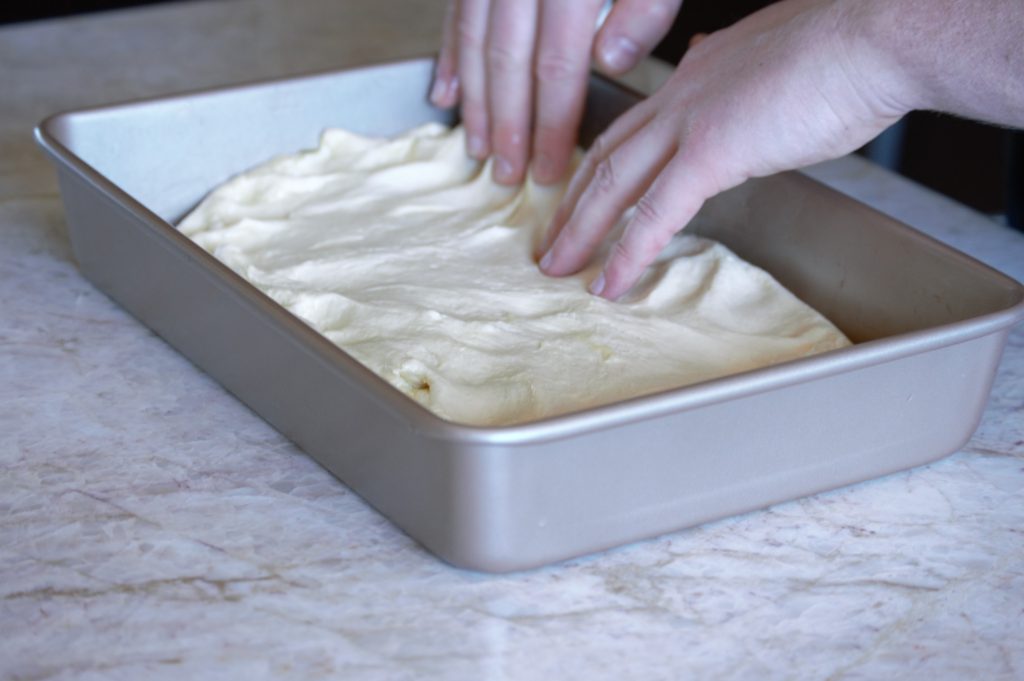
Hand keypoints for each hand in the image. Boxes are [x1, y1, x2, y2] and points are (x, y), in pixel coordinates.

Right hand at [430, 0, 682, 185]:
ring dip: (473, 100)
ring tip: (475, 147)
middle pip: (506, 61)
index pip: (555, 63)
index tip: (552, 166)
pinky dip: (448, 53)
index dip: (552, 121)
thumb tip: (608, 62)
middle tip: (508, 175)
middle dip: (507, 126)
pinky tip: (443, 90)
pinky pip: (455, 11)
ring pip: (472, 40)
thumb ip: (643, 4)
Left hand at [539, 0, 909, 299]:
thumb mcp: (780, 63)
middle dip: (572, 202)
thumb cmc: (849, 51)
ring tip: (557, 267)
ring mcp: (691, 120)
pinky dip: (628, 252)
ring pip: (614, 183)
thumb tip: (742, 96)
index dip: (602, 164)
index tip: (583, 194)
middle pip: (607, 155)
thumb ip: (748, 84)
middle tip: (550, 239)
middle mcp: (681, 92)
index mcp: (697, 72)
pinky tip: (610, 281)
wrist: (876, 35)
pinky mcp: (711, 150)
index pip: (634, 124)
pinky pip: (657, 213)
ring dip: (580, 230)